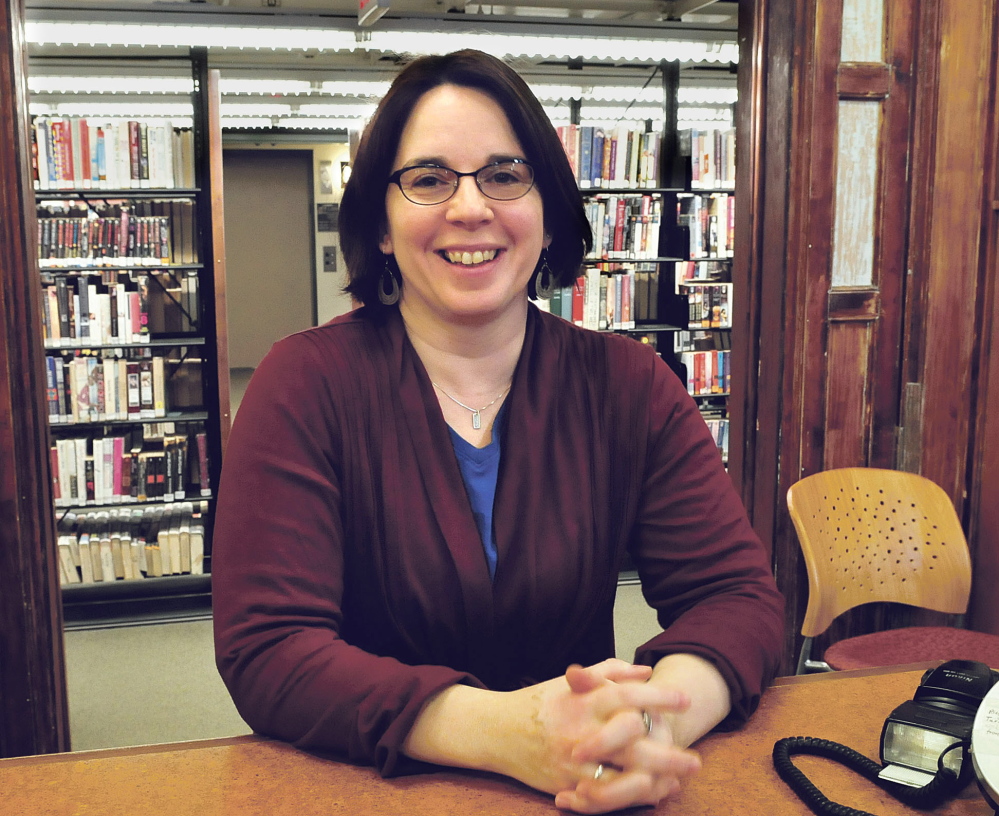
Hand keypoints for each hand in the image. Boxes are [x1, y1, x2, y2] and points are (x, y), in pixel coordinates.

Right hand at [497, 659, 695, 811]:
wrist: (498, 730)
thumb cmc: (542, 702)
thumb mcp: (572, 681)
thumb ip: (609, 672)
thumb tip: (646, 670)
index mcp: (585, 699)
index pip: (627, 695)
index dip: (658, 697)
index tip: (684, 701)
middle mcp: (581, 728)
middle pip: (631, 741)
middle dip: (667, 752)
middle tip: (695, 759)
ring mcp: (574, 760)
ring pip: (620, 775)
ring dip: (654, 782)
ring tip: (676, 783)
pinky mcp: (566, 784)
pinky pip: (602, 797)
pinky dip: (629, 798)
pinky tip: (649, 795)